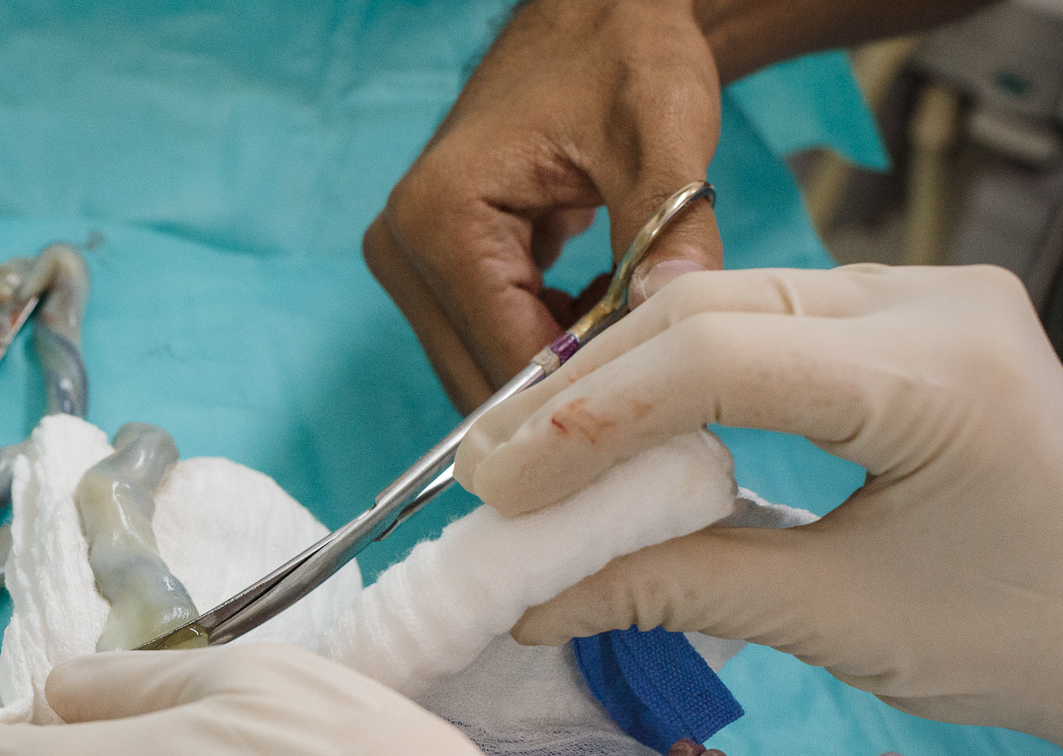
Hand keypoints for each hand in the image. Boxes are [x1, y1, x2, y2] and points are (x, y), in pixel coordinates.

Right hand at [366, 0, 721, 409]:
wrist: (593, 15)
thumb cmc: (621, 55)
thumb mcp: (660, 131)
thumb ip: (671, 223)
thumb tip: (680, 306)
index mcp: (439, 220)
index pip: (508, 354)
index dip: (587, 384)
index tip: (660, 392)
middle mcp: (402, 251)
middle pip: (481, 380)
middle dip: (567, 389)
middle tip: (653, 371)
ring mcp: (408, 266)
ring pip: (482, 373)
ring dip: (558, 371)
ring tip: (630, 324)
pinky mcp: (427, 272)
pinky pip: (484, 347)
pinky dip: (545, 348)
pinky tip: (597, 308)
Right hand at [457, 264, 1062, 744]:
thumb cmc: (1028, 630)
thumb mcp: (844, 619)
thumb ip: (681, 589)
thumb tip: (538, 601)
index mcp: (935, 370)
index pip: (715, 359)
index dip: (587, 424)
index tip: (499, 492)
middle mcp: (931, 300)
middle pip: (706, 312)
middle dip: (583, 394)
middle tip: (486, 470)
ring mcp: (922, 297)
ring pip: (724, 307)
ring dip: (620, 381)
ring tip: (529, 454)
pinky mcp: (905, 320)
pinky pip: (762, 327)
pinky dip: (678, 380)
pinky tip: (616, 433)